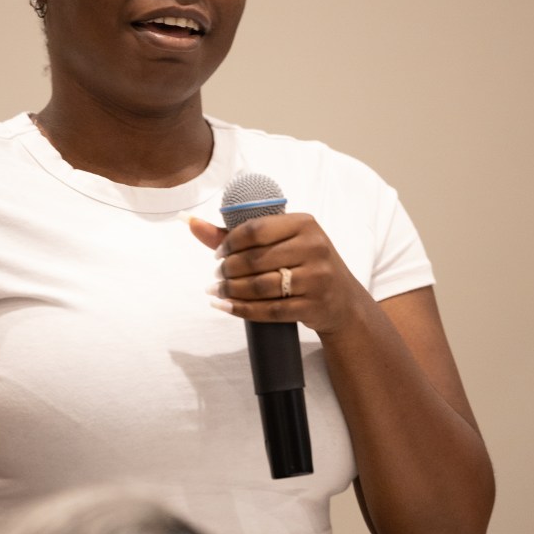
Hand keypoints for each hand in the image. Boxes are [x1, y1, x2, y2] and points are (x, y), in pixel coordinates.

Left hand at [189, 212, 366, 335]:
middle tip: (217, 277)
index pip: (255, 229)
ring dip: (231, 291)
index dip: (229, 243)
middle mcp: (314, 247)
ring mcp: (316, 278)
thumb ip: (237, 234)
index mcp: (305, 223)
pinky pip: (269, 310)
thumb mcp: (282, 242)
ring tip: (218, 291)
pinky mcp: (314, 306)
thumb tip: (190, 222)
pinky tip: (225, 306)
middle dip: (227, 270)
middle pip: (254, 259)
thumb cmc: (305, 264)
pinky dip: (242, 310)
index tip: (218, 254)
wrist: (343, 302)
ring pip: (260, 286)